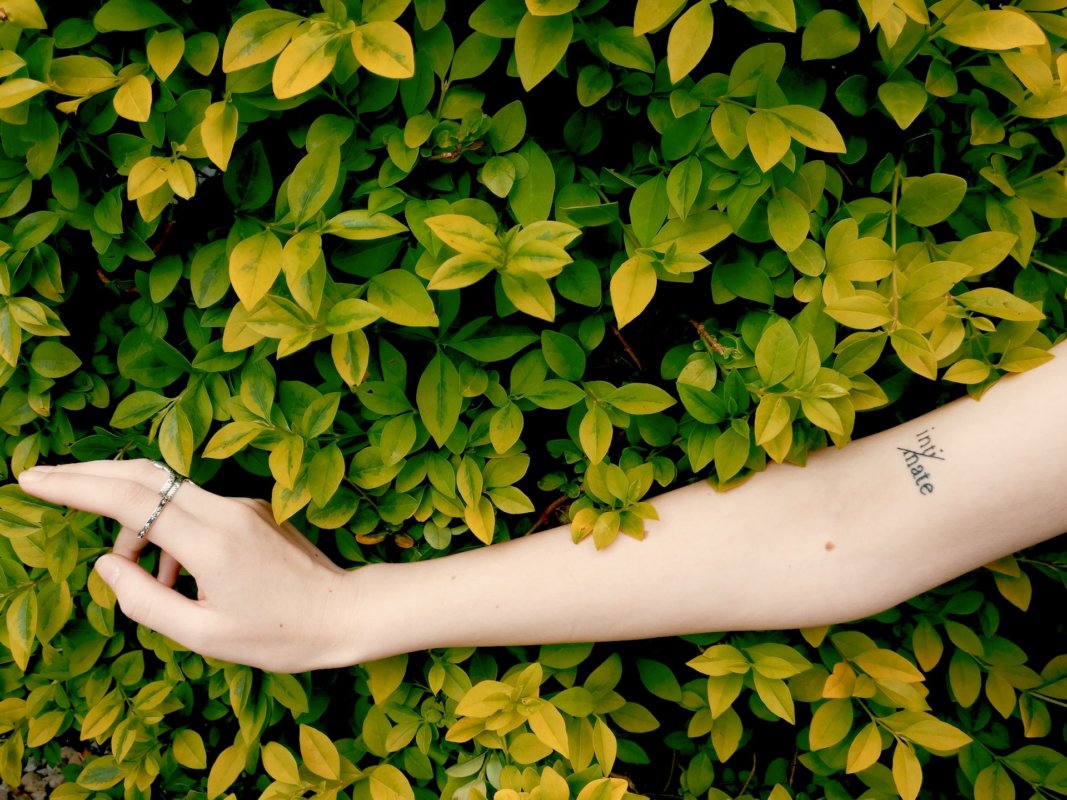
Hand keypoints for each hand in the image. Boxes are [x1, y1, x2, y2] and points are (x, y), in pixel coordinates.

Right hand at [17, 459, 361, 671]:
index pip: (130, 499)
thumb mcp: (204, 635)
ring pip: (168, 492)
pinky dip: (167, 531)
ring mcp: (242, 505)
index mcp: (212, 542)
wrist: (347, 613)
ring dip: (134, 519)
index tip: (31, 480)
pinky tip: (175, 575)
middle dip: (87, 473)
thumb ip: (145, 600)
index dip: (75, 487)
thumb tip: (105, 564)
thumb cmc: (280, 635)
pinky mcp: (251, 510)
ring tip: (138, 575)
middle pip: (145, 475)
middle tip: (39, 478)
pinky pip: (194, 509)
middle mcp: (226, 511)